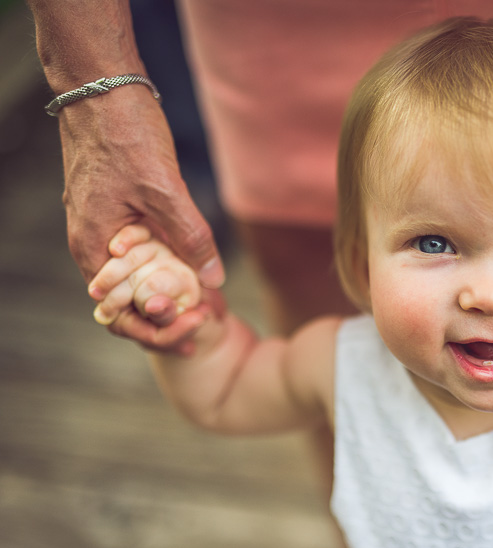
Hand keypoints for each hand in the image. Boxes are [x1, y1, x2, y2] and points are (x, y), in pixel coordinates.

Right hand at [57, 89, 224, 347]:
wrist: (102, 87)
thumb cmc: (125, 133)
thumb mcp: (164, 190)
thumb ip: (190, 237)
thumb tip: (214, 280)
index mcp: (94, 247)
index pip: (119, 314)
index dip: (157, 329)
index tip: (193, 328)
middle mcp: (92, 244)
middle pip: (128, 301)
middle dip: (166, 316)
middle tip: (207, 320)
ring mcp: (104, 228)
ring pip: (136, 276)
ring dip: (169, 292)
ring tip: (206, 301)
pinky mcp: (116, 212)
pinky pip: (139, 252)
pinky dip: (165, 265)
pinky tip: (194, 267)